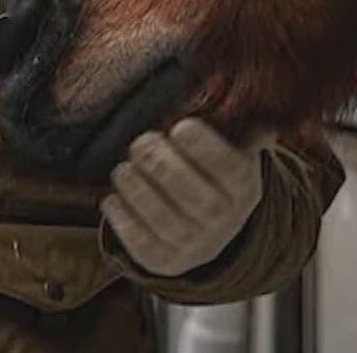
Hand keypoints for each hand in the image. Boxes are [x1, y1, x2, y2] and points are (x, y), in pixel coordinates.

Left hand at [100, 117, 273, 276]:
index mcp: (244, 187)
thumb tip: (237, 94)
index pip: (230, 169)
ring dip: (140, 193)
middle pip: (196, 198)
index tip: (181, 127)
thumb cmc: (213, 175)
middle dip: (164, 167)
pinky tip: (113, 199)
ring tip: (123, 169)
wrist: (210, 228)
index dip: (206, 149)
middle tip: (141, 142)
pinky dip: (124, 222)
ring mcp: (196, 245)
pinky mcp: (166, 261)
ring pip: (167, 222)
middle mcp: (224, 220)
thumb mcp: (231, 149)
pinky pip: (143, 246)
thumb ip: (233, 126)